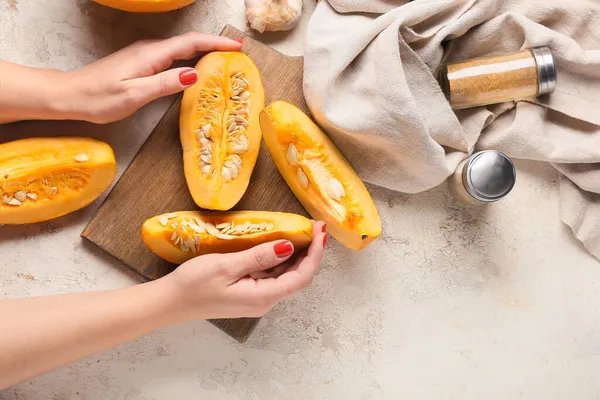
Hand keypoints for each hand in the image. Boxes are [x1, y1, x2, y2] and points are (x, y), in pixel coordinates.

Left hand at [63, 32, 241, 122]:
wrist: (71, 95)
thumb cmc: (99, 98)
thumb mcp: (134, 94)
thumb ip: (164, 83)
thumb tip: (194, 74)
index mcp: (151, 55)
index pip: (190, 43)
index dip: (215, 44)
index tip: (237, 46)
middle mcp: (150, 50)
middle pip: (188, 43)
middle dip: (214, 45)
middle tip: (237, 54)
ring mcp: (145, 56)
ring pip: (181, 50)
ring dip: (203, 52)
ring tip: (224, 60)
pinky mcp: (141, 63)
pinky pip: (172, 57)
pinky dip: (189, 59)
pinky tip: (196, 69)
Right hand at [164, 221, 326, 319]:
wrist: (169, 302)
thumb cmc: (193, 284)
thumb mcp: (227, 266)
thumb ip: (260, 256)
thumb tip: (289, 246)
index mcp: (263, 297)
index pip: (301, 277)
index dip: (315, 255)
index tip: (320, 232)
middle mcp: (264, 300)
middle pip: (298, 277)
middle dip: (311, 252)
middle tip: (316, 227)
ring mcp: (256, 297)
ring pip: (286, 275)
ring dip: (298, 254)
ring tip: (304, 231)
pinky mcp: (248, 292)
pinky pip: (272, 275)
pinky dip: (281, 258)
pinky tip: (281, 242)